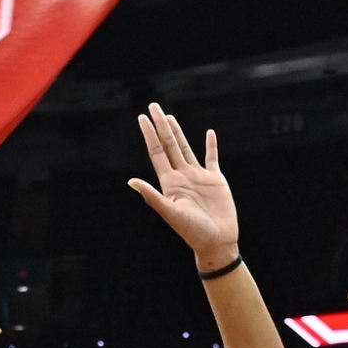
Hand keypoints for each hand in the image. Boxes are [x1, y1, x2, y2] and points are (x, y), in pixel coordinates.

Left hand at [126, 104, 238, 271]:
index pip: (156, 153)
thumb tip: (131, 181)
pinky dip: (211, 145)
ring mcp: (198, 176)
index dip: (149, 134)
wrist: (216, 241)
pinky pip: (212, 158)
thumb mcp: (170, 212)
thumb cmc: (193, 231)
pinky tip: (209, 133)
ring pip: (185, 148)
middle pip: (168, 145)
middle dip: (161, 126)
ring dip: (177, 132)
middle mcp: (181, 176)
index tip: (142, 118)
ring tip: (169, 117)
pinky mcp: (215, 180)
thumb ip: (152, 196)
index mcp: (169, 182)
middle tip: (153, 107)